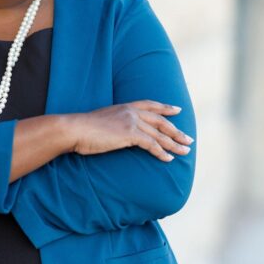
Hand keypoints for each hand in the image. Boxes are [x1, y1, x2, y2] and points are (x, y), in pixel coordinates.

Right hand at [67, 100, 193, 161]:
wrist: (75, 129)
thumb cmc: (83, 129)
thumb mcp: (101, 121)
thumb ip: (113, 124)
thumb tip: (117, 132)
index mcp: (124, 106)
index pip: (150, 105)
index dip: (165, 108)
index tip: (177, 110)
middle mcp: (131, 112)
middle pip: (161, 121)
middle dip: (176, 131)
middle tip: (189, 139)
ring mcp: (131, 122)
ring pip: (159, 134)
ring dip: (174, 144)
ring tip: (184, 151)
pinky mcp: (130, 134)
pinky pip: (151, 144)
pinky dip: (161, 152)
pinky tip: (168, 159)